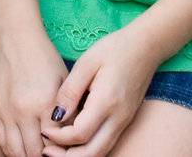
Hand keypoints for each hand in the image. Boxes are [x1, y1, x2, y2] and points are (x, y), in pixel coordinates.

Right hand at [0, 26, 69, 156]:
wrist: (14, 37)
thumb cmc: (43, 56)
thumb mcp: (63, 79)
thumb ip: (69, 107)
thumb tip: (74, 132)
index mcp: (45, 102)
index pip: (55, 141)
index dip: (62, 148)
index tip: (68, 148)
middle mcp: (24, 111)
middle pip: (34, 152)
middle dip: (45, 156)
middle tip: (54, 153)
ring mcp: (7, 113)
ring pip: (16, 152)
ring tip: (38, 154)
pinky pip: (3, 141)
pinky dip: (13, 151)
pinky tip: (23, 150)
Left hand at [40, 25, 160, 156]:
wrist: (147, 45)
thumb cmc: (115, 49)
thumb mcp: (86, 62)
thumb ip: (70, 91)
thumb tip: (55, 117)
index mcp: (106, 101)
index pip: (80, 134)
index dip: (58, 137)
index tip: (44, 129)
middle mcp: (118, 117)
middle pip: (92, 153)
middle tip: (46, 149)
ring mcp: (124, 121)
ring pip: (101, 152)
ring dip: (77, 155)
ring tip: (57, 148)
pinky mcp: (125, 120)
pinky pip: (106, 143)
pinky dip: (88, 148)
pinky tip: (74, 140)